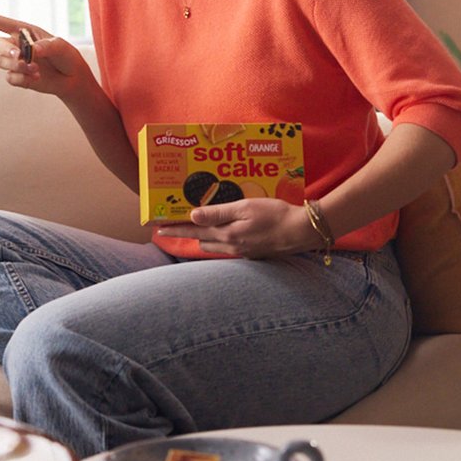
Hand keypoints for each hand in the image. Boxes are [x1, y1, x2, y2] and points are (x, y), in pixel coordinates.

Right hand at [0, 9, 93, 100]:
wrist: (72, 78)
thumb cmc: (66, 55)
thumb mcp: (60, 46)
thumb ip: (45, 46)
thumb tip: (31, 51)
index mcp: (23, 31)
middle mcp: (16, 45)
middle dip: (7, 51)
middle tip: (21, 57)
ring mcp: (15, 62)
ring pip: (1, 63)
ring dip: (17, 67)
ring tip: (35, 69)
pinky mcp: (18, 77)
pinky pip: (9, 78)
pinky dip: (21, 79)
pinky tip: (36, 78)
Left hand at [154, 198, 321, 258]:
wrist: (303, 231)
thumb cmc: (275, 214)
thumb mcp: (246, 207)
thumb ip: (218, 212)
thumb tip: (192, 216)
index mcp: (227, 234)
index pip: (193, 232)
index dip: (174, 229)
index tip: (157, 229)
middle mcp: (232, 246)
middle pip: (201, 241)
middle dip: (188, 233)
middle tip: (175, 224)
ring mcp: (243, 252)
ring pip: (215, 246)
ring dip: (204, 238)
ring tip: (198, 227)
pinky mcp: (253, 253)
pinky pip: (229, 249)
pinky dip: (221, 241)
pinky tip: (225, 232)